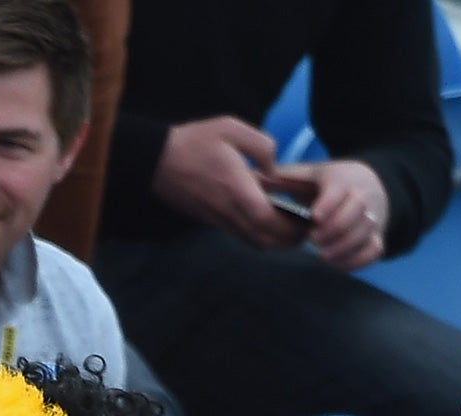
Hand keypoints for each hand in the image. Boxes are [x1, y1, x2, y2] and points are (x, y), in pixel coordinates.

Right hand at [151, 116, 305, 249]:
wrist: (155, 160)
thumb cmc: (194, 142)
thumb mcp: (232, 129)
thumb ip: (263, 146)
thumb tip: (274, 169)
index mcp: (236, 188)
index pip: (266, 219)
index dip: (289, 226)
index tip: (306, 220)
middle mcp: (227, 210)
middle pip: (262, 239)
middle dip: (286, 240)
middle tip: (303, 230)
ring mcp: (217, 218)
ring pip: (251, 241)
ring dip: (272, 241)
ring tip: (288, 229)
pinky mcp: (209, 220)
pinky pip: (238, 235)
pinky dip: (257, 235)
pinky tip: (265, 222)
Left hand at [267, 158, 388, 269]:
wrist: (368, 183)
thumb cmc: (328, 182)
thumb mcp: (308, 173)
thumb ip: (282, 178)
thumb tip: (252, 177)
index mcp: (342, 179)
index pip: (340, 189)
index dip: (329, 204)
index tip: (314, 217)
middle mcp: (362, 196)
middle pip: (357, 211)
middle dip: (335, 228)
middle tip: (314, 239)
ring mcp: (372, 216)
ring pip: (366, 231)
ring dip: (344, 246)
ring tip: (323, 254)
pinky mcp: (376, 235)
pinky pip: (375, 249)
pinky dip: (358, 259)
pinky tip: (337, 262)